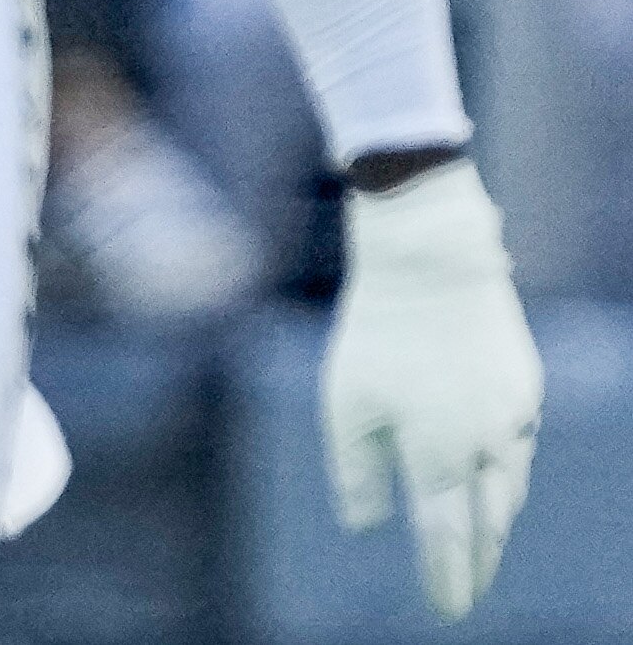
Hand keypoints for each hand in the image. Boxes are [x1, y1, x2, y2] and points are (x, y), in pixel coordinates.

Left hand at [324, 159, 542, 619]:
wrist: (433, 261)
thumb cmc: (377, 330)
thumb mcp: (346, 401)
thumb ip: (356, 469)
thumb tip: (364, 524)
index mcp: (438, 453)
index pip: (446, 537)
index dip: (447, 578)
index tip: (447, 611)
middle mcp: (485, 443)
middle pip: (489, 522)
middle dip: (480, 562)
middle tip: (469, 589)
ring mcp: (512, 414)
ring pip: (511, 486)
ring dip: (498, 518)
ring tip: (484, 541)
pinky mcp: (524, 385)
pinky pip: (520, 445)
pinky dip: (508, 471)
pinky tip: (498, 476)